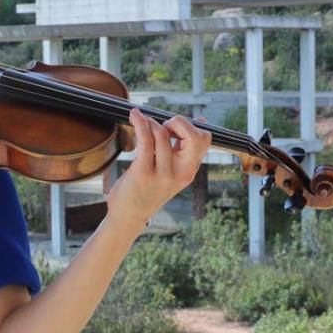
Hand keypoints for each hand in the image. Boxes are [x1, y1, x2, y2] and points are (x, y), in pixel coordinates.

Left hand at [105, 110, 211, 235]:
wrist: (128, 216)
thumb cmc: (146, 190)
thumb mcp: (171, 172)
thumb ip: (182, 151)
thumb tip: (200, 120)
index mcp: (189, 171)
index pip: (204, 139)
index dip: (190, 126)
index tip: (173, 129)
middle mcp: (180, 173)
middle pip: (195, 136)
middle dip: (178, 122)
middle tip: (163, 127)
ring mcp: (163, 174)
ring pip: (163, 134)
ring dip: (151, 121)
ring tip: (142, 121)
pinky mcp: (143, 173)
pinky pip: (145, 141)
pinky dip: (140, 123)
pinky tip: (135, 116)